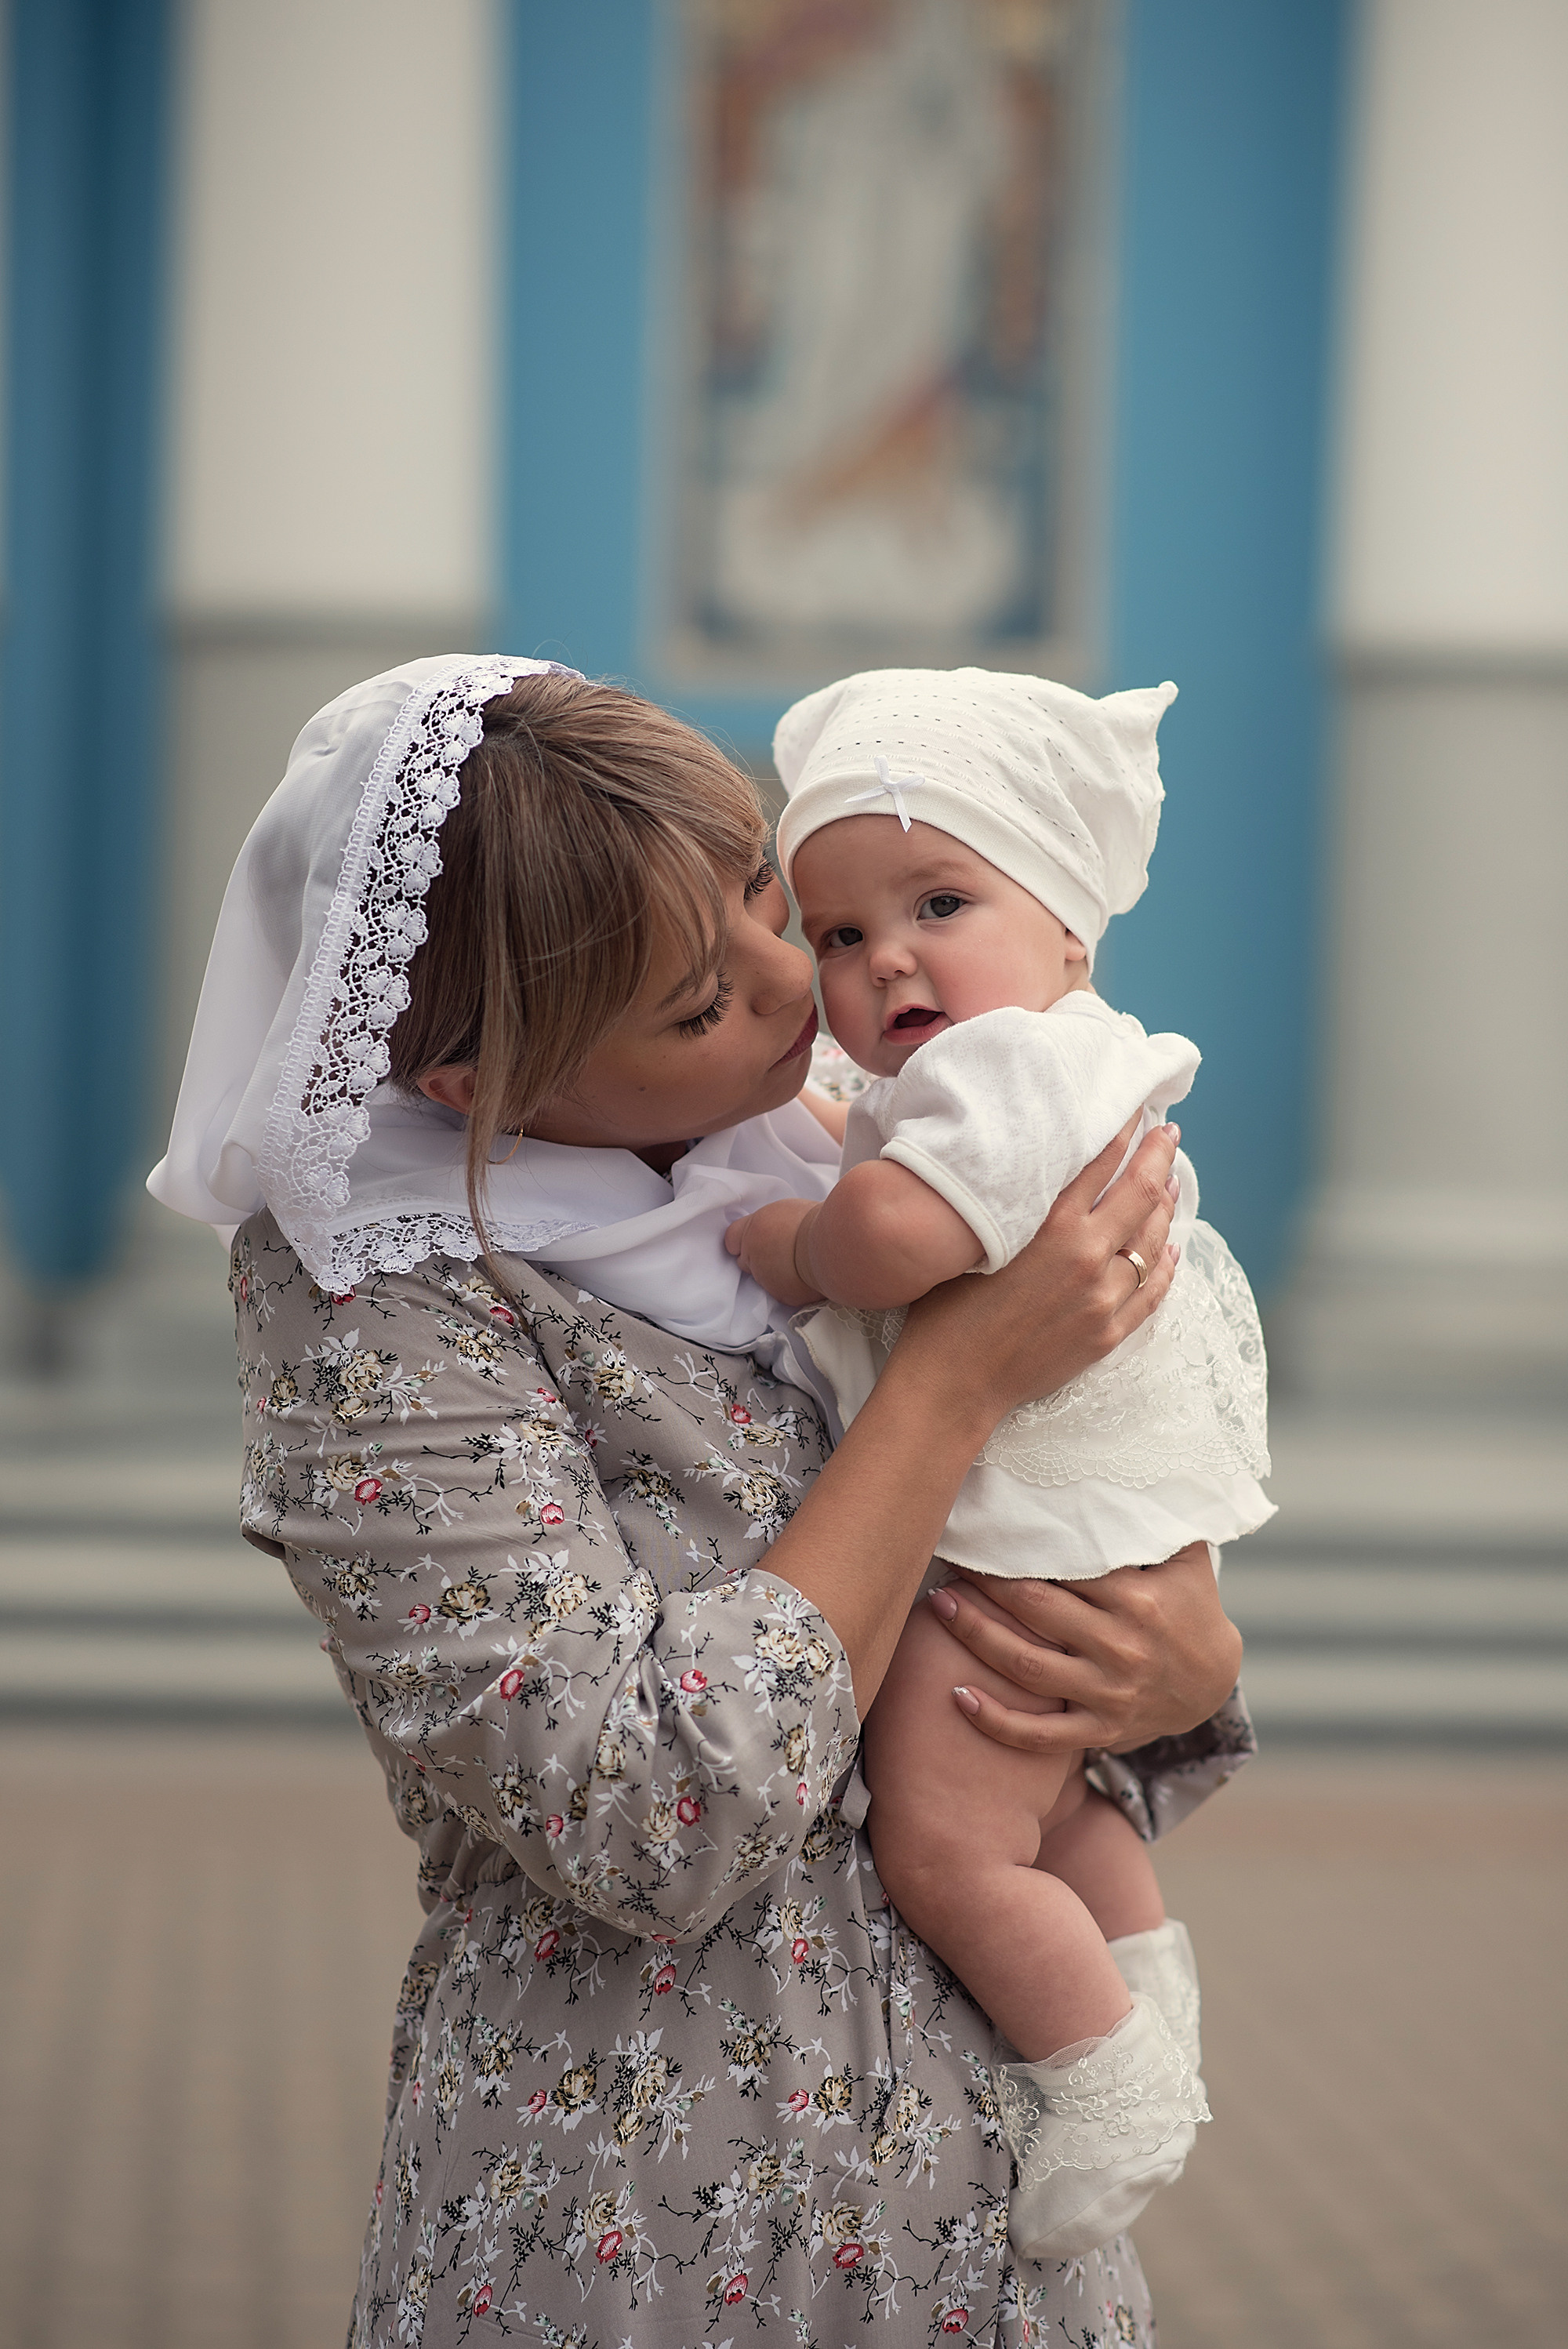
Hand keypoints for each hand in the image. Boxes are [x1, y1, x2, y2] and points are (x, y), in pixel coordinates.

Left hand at [724, 1199, 823, 1306]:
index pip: (732, 1238)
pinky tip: (805, 1278)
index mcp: (755, 1228)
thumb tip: (776, 1230)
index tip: (753, 1242)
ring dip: (774, 1274)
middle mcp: (754, 1254)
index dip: (742, 1241)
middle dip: (758, 1259)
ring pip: (762, 1278)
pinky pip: (781, 1293)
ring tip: (797, 1265)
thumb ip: (774, 1224)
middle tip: (780, 1254)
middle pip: (745, 1261)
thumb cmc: (818, 1222)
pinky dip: (789, 1288)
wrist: (832, 1247)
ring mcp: (765, 1277)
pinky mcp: (780, 1295)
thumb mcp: (789, 1210)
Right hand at [886, 1119, 1181, 1438]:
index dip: (1124, 1130)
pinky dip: (1168, 1265)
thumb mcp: (976, 1241)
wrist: (955, 1382)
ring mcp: (1103, 1298)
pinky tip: (1174, 1247)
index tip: (1137, 1110)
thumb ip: (1013, 1207)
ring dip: (1166, 1206)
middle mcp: (1086, 1256)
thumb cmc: (947, 1309)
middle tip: (1168, 1134)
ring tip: (1172, 1180)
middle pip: (1140, 1193)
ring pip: (1153, 1241)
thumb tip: (1034, 1173)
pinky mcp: (1108, 1333)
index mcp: (1051, 1227)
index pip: (1101, 1162)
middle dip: (1159, 1156)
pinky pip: (1153, 1292)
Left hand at [928, 1542, 1242, 1754]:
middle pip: (1035, 1611)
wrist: (1215, 1684)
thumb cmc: (1191, 1608)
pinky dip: (997, 1722)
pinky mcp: (1101, 1730)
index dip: (1017, 1550)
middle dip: (984, 1585)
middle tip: (947, 1561)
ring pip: (1027, 1668)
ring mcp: (1109, 1694)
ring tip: (938, 1607)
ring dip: (976, 1637)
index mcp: (1138, 1599)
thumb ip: (1155, 1518)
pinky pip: (1040, 1736)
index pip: (1064, 1568)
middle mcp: (1121, 1647)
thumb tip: (1126, 1465)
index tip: (981, 1531)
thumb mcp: (1186, 1559)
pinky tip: (957, 1698)